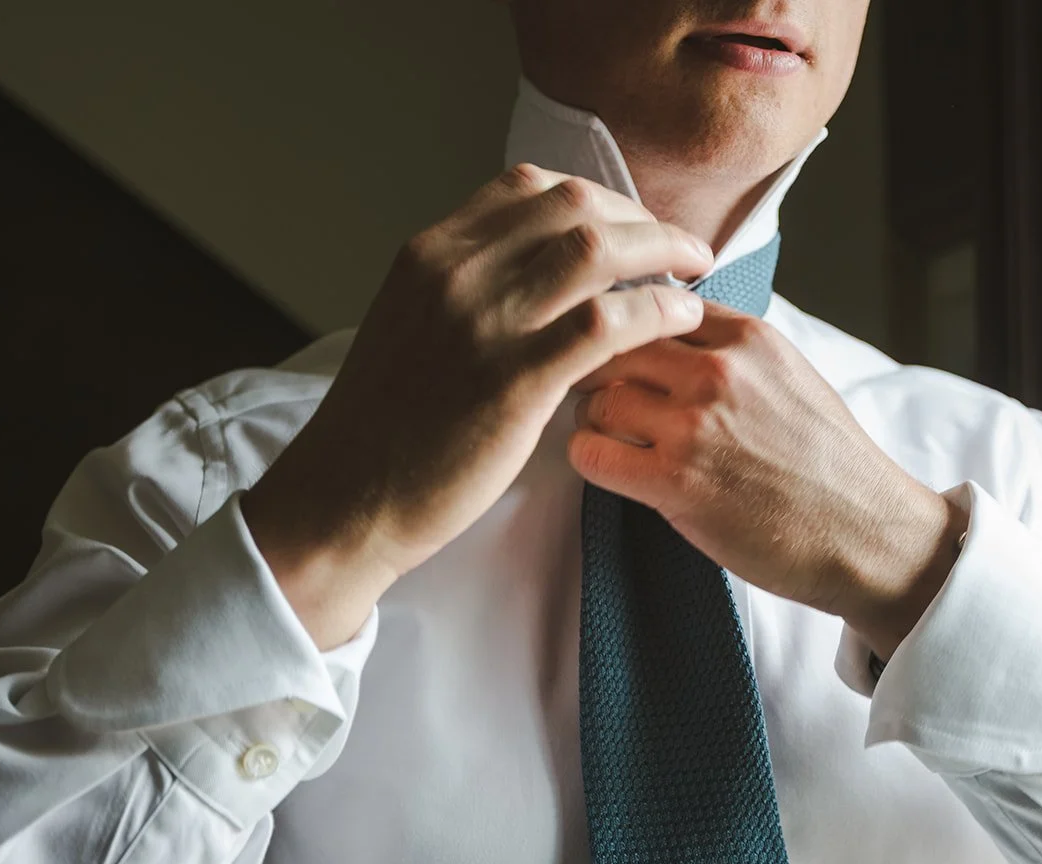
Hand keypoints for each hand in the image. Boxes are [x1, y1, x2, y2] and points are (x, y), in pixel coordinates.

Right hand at [243, 164, 714, 646]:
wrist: (347, 499)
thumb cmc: (385, 429)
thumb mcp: (413, 328)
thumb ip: (467, 292)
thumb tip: (534, 278)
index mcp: (429, 252)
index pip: (528, 186)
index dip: (595, 199)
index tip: (629, 224)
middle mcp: (456, 270)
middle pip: (574, 207)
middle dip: (641, 220)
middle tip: (681, 248)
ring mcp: (485, 321)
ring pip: (598, 250)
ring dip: (662, 255)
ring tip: (694, 277)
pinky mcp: (516, 378)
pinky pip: (609, 321)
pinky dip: (658, 310)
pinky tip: (681, 320)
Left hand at [570, 303, 967, 658]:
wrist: (867, 533)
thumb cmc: (832, 465)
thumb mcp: (793, 377)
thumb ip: (736, 350)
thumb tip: (678, 334)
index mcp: (749, 337)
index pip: (656, 304)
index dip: (631, 328)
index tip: (626, 354)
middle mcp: (718, 372)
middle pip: (614, 341)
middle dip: (597, 367)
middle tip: (599, 394)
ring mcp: (694, 425)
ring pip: (595, 395)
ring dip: (590, 416)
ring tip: (609, 435)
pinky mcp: (674, 481)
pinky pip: (591, 453)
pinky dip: (588, 458)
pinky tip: (610, 467)